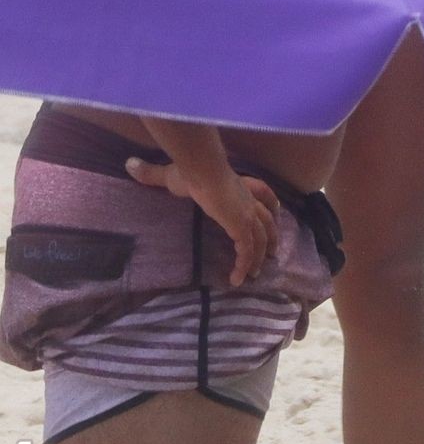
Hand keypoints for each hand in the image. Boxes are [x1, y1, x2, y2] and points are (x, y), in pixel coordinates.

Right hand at [127, 157, 280, 284]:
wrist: (200, 170)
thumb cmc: (188, 170)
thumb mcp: (169, 174)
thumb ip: (151, 173)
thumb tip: (129, 164)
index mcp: (237, 185)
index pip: (261, 193)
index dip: (269, 204)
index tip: (274, 214)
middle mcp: (247, 199)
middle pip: (268, 218)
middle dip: (271, 236)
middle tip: (272, 253)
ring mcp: (246, 213)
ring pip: (261, 238)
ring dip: (259, 257)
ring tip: (255, 273)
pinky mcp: (240, 226)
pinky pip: (247, 251)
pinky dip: (244, 265)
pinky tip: (238, 279)